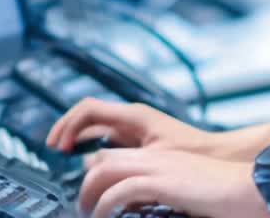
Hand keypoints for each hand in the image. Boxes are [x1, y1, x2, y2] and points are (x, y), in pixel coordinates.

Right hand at [46, 98, 217, 156]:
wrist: (216, 154)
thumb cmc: (193, 151)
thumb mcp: (152, 158)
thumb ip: (120, 158)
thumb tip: (90, 161)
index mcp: (133, 114)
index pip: (88, 109)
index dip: (67, 125)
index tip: (58, 145)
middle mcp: (132, 116)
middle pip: (88, 115)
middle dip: (67, 129)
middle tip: (53, 148)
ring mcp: (135, 126)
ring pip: (96, 126)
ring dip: (78, 137)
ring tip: (65, 153)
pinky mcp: (139, 137)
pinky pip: (108, 136)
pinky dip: (92, 144)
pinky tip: (89, 158)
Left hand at [79, 148, 267, 217]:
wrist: (253, 187)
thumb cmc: (230, 195)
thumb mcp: (190, 192)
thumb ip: (168, 195)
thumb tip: (154, 207)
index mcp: (164, 157)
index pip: (117, 154)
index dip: (98, 171)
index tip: (92, 194)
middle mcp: (156, 156)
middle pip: (103, 159)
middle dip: (85, 181)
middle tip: (83, 206)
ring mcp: (158, 166)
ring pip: (104, 170)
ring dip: (88, 194)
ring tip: (87, 212)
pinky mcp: (161, 181)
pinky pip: (118, 190)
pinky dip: (103, 205)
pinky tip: (102, 216)